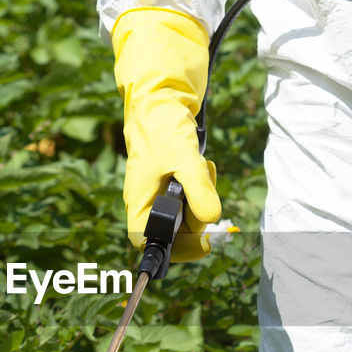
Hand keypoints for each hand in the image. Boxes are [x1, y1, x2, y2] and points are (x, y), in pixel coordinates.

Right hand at [112, 7, 221, 261]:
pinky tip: (201, 165)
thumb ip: (199, 190)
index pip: (151, 244)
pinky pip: (194, 198)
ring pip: (189, 214)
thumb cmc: (163, 128)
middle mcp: (148, 203)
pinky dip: (203, 185)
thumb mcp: (184, 158)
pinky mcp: (173, 184)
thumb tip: (212, 220)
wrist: (161, 100)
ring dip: (203, 197)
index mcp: (139, 203)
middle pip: (177, 233)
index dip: (177, 251)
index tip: (204, 243)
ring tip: (202, 169)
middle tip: (204, 188)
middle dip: (198, 216)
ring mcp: (160, 195)